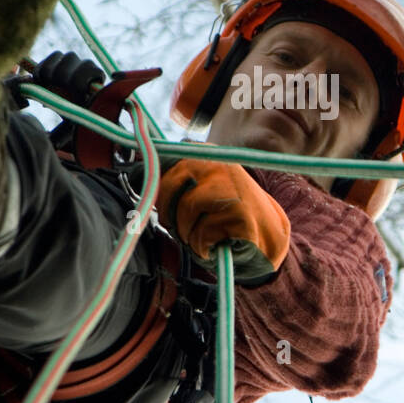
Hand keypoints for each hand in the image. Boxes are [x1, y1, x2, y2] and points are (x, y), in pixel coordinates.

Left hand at [156, 158, 289, 285]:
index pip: (164, 172)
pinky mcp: (238, 212)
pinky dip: (204, 247)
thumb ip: (174, 183)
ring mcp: (229, 186)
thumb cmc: (225, 218)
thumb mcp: (199, 192)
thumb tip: (135, 174)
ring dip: (190, 234)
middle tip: (188, 229)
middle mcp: (217, 164)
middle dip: (172, 216)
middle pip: (169, 190)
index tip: (168, 212)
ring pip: (185, 212)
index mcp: (205, 155)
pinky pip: (202, 233)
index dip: (161, 198)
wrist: (269, 238)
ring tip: (207, 237)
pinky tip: (219, 245)